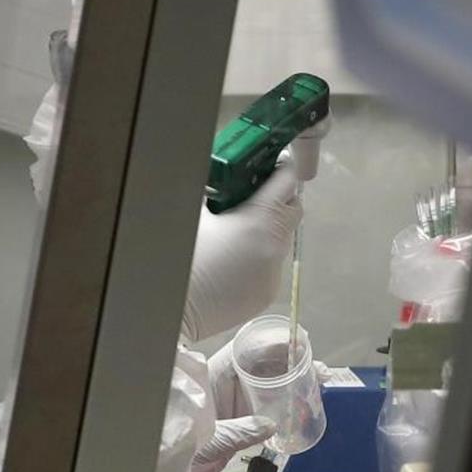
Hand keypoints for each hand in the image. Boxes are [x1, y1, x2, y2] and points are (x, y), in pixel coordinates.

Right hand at [182, 163, 302, 342]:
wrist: (178, 308)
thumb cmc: (184, 256)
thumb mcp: (196, 213)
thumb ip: (214, 192)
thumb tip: (221, 178)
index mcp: (260, 218)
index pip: (287, 181)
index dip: (282, 168)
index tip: (274, 163)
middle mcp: (276, 245)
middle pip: (294, 210)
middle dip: (280, 199)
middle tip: (255, 196)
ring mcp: (275, 272)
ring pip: (281, 240)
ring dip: (268, 230)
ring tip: (235, 234)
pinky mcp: (268, 293)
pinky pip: (270, 266)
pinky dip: (259, 258)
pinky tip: (232, 264)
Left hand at [192, 339, 331, 471]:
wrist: (176, 461)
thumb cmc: (184, 436)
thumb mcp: (214, 433)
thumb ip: (241, 430)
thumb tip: (271, 426)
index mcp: (219, 375)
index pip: (250, 350)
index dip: (275, 344)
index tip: (297, 344)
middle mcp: (231, 384)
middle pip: (268, 365)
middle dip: (294, 364)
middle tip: (318, 369)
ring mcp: (240, 400)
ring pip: (273, 384)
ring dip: (296, 382)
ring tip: (319, 382)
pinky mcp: (246, 419)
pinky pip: (272, 406)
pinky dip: (290, 404)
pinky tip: (306, 404)